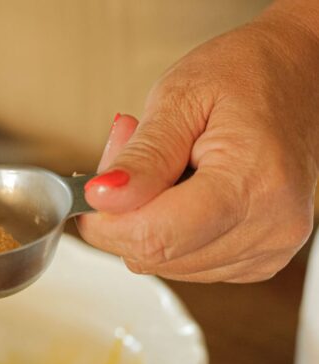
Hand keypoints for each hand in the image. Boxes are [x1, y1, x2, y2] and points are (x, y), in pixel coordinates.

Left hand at [77, 7, 318, 282]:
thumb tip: (102, 199)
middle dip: (122, 212)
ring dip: (144, 221)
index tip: (91, 188)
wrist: (298, 73)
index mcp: (253, 183)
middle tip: (128, 156)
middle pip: (156, 255)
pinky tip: (180, 191)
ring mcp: (270, 247)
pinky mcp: (260, 257)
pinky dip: (169, 231)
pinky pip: (186, 263)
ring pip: (166, 264)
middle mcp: (270, 225)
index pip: (155, 237)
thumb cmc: (246, 74)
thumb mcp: (179, 98)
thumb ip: (141, 157)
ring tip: (162, 165)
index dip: (106, 220)